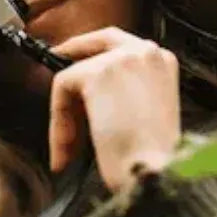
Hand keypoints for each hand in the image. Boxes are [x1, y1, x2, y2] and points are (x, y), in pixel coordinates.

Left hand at [49, 27, 180, 190]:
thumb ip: (123, 95)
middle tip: (53, 67)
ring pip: (76, 75)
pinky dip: (59, 121)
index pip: (123, 47)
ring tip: (68, 151)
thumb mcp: (144, 118)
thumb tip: (88, 98)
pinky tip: (66, 149)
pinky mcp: (98, 71)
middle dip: (73, 53)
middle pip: (100, 41)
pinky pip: (63, 87)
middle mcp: (148, 53)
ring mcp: (124, 58)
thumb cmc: (151, 161)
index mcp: (164, 64)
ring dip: (65, 115)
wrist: (153, 175)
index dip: (95, 56)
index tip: (76, 70)